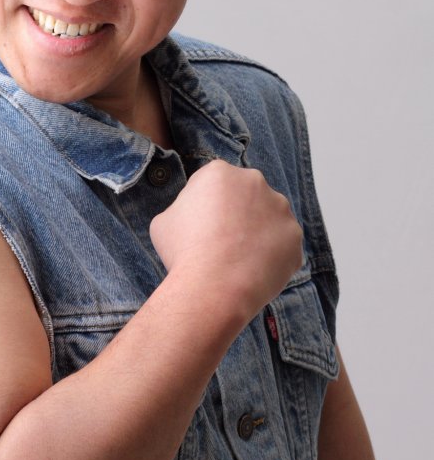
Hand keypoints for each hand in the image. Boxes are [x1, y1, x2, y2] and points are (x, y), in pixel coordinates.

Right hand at [149, 159, 302, 336]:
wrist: (213, 287)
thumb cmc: (184, 252)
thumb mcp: (164, 221)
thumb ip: (183, 209)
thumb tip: (193, 216)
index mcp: (220, 172)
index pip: (214, 185)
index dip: (205, 206)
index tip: (199, 228)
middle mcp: (254, 182)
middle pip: (245, 196)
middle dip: (236, 215)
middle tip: (221, 242)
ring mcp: (280, 209)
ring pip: (268, 219)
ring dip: (257, 233)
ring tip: (237, 260)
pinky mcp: (294, 237)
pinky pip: (282, 246)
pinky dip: (271, 257)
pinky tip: (252, 271)